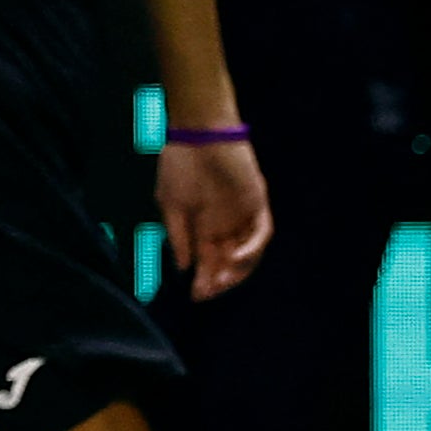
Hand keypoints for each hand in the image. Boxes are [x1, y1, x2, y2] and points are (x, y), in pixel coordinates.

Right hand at [157, 137, 272, 300]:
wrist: (199, 135)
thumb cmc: (179, 167)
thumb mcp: (170, 205)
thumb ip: (178, 237)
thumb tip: (183, 267)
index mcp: (203, 226)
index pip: (208, 260)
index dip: (204, 279)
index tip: (197, 295)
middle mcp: (225, 225)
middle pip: (228, 261)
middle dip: (220, 279)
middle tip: (209, 291)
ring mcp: (243, 215)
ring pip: (248, 252)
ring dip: (237, 269)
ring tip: (223, 280)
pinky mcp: (257, 204)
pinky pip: (260, 233)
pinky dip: (251, 248)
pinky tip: (236, 258)